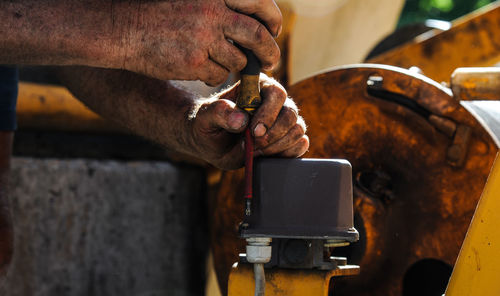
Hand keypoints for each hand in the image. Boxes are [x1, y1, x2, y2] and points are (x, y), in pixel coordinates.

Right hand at [116, 0, 281, 85]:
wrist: (124, 29)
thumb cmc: (160, 12)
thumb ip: (221, 4)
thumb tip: (257, 17)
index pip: (260, 3)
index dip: (272, 19)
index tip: (274, 30)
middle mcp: (212, 12)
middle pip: (257, 36)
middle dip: (269, 51)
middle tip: (272, 60)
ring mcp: (203, 38)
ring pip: (238, 60)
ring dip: (237, 65)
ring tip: (225, 63)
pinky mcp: (194, 62)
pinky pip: (218, 74)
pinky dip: (215, 74)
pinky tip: (202, 69)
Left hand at [188, 74, 308, 169]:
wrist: (210, 142)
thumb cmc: (208, 123)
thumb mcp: (206, 116)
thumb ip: (220, 112)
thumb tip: (241, 120)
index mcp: (258, 87)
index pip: (277, 93)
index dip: (269, 114)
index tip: (254, 131)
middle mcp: (275, 102)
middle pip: (291, 114)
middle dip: (273, 134)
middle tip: (253, 144)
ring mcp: (283, 121)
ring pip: (297, 131)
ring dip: (277, 146)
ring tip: (254, 150)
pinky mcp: (287, 139)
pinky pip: (300, 145)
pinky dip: (285, 154)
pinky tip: (265, 155)